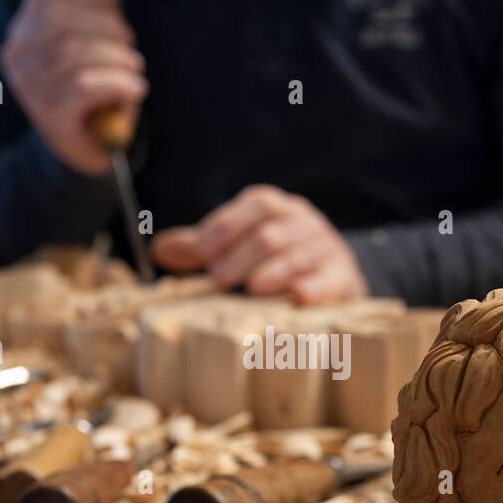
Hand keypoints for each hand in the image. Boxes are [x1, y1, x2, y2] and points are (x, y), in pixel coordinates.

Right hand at [0, 0, 145, 174]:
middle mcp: (18, 54)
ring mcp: (30, 87)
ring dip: (118, 59)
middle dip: (108, 28)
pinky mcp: (50, 116)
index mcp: (25, 27)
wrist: (91, 149)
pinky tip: (134, 90)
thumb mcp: (98, 32)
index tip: (116, 19)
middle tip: (130, 48)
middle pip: (63, 20)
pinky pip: (83, 86)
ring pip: (75, 54)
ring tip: (135, 70)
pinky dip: (117, 84)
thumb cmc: (96, 87)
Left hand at [152, 185, 369, 304]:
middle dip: (243, 255)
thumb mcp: (238, 245)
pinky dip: (314, 287)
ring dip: (274, 271)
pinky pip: (331, 279)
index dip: (227, 226)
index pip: (255, 205)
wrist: (334, 274)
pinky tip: (299, 297)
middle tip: (219, 279)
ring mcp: (326, 248)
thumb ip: (202, 247)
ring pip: (298, 255)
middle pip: (272, 233)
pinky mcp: (344, 277)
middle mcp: (303, 222)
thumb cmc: (274, 258)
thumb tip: (159, 249)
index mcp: (276, 208)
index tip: (203, 252)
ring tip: (253, 288)